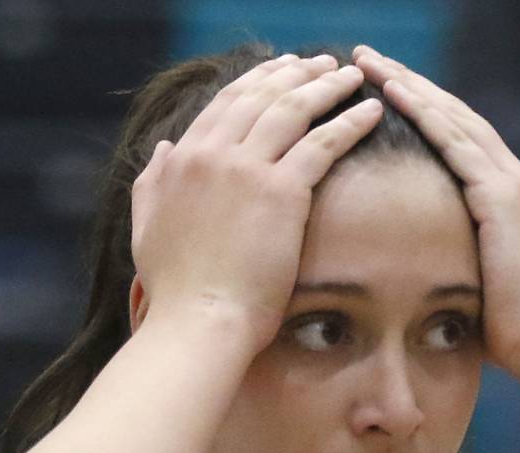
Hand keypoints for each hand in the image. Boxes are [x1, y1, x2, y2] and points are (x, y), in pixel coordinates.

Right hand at [131, 54, 382, 352]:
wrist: (198, 321)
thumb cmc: (176, 291)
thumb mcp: (147, 227)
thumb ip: (152, 182)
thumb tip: (162, 148)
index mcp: (182, 159)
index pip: (225, 105)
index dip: (256, 83)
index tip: (280, 71)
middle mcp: (213, 153)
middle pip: (262, 96)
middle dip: (296, 73)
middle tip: (322, 64)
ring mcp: (247, 169)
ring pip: (293, 109)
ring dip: (326, 86)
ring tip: (352, 76)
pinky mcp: (281, 192)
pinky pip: (323, 143)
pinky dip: (350, 121)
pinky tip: (371, 110)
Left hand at [352, 45, 519, 378]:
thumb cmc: (508, 334)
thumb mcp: (475, 285)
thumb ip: (453, 263)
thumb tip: (414, 275)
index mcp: (508, 199)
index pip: (460, 140)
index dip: (422, 111)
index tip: (384, 91)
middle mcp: (514, 180)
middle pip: (455, 116)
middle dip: (411, 85)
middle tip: (368, 59)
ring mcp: (512, 184)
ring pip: (453, 119)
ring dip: (409, 86)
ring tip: (370, 62)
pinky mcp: (503, 198)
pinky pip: (457, 143)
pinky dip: (424, 114)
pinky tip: (392, 92)